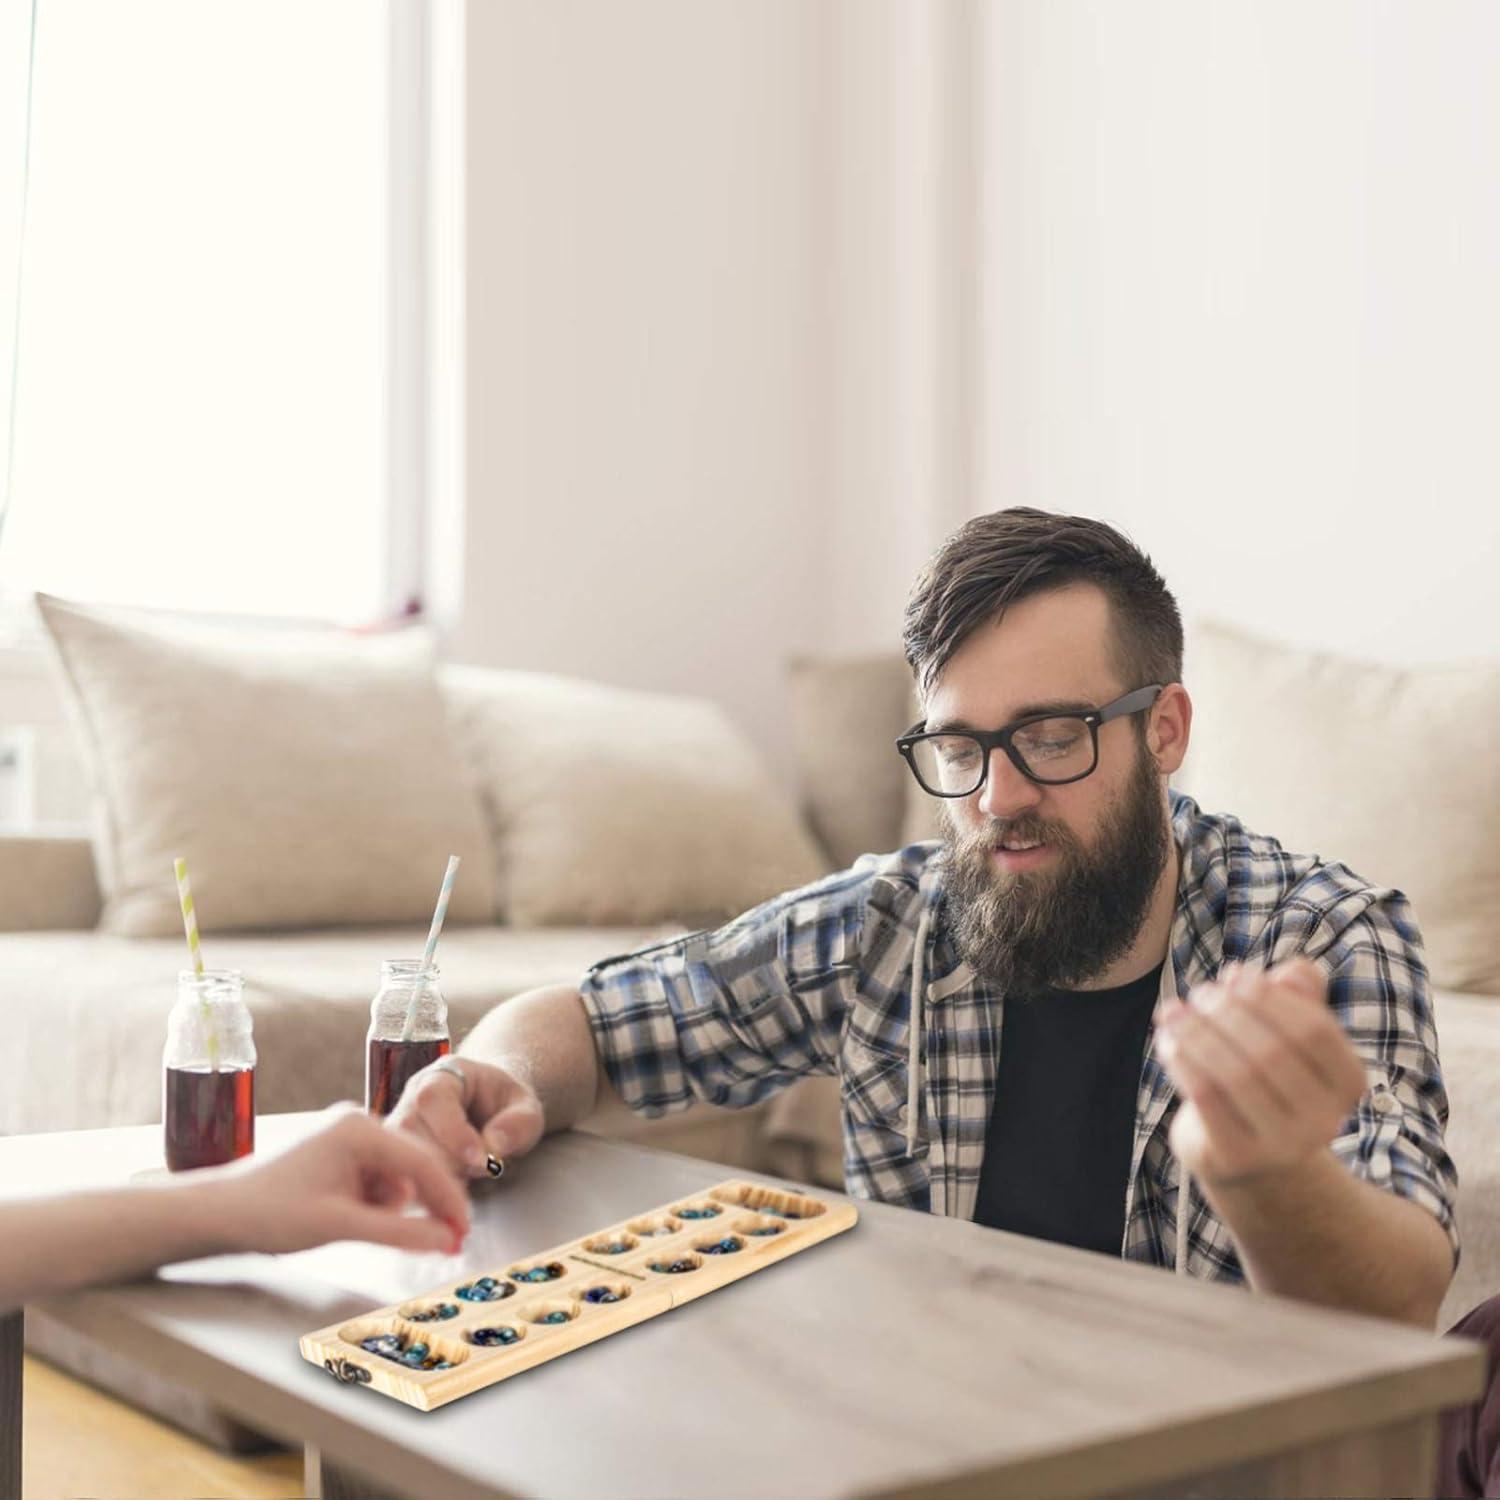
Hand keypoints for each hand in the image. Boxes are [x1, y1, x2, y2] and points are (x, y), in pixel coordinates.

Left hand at [208, 1106, 469, 1255]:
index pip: (424, 1161)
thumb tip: (447, 1240)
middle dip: (425, 1205)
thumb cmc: (269, 1213)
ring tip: (365, 1230)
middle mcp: (357, 1123)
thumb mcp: (341, 1225)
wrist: (218, 1213)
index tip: (464, 1231)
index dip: (449, 1199)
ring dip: (393, 1207)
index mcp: (360, 1129)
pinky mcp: (336, 1153)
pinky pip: (374, 1178)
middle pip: (413, 1165)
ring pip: (395, 1175)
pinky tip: (355, 1221)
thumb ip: (401, 1232)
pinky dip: (374, 1203)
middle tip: (445, 1242)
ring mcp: (346, 1137)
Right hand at [388, 1056, 546, 1179]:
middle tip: (486, 1166)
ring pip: (405, 1155)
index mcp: (443, 1074)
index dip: (453, 1131)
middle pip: (413, 1130)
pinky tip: (454, 1188)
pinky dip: (429, 1188)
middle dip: (452, 1160)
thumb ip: (518, 1123)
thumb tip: (494, 1145)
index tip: (480, 1158)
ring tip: (473, 1173)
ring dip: (441, 1175)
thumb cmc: (506, 1106)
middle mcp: (413, 1096)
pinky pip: (401, 1175)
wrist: (491, 1110)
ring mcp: (400, 1124)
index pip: (434, 1098)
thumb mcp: (527, 1108)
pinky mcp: (398, 1153)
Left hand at [1155, 958, 1366, 1187]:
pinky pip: (1207, 1098)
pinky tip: (1168, 1042)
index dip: (1272, 998)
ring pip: (1237, 1074)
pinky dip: (1183, 1061)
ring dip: (1198, 1033)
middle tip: (1200, 994)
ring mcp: (1284, 1146)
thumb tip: (1294, 971)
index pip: (1315, 1030)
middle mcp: (1326, 1120)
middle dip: (1229, 1013)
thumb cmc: (1266, 1077)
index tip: (1235, 975)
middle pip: (1272, 1051)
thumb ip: (1299, 996)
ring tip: (1173, 1011)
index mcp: (1348, 1083)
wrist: (1244, 1153)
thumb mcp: (1286, 1034)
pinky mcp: (1240, 1157)